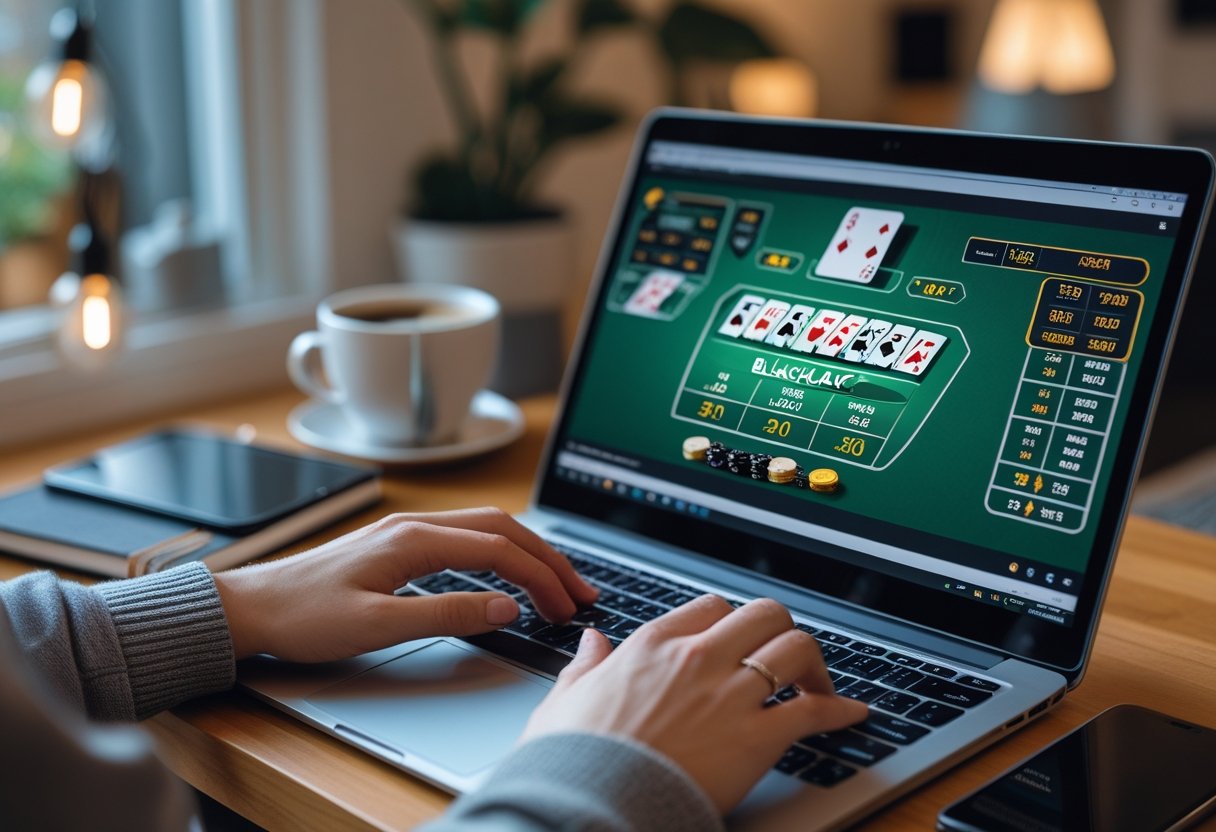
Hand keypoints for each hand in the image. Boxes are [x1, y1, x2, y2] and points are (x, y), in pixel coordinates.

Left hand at [213, 508, 597, 661]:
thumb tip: (505, 608)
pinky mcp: (399, 545)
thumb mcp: (376, 625)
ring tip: (558, 582)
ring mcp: (408, 532)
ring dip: (528, 552)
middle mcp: (416, 526)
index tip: (567, 607)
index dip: (541, 577)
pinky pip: (467, 537)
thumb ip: (445, 615)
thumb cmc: (303, 617)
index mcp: (415, 539)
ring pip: (487, 529)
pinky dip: (501, 552)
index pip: (500, 549)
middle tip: (581, 592)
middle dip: (548, 558)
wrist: (250, 607)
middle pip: (503, 528)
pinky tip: (509, 572)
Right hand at [520, 595, 867, 812]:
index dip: (730, 622)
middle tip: (784, 656)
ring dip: (814, 664)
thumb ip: (584, 667)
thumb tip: (592, 643)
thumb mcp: (563, 702)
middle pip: (764, 613)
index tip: (737, 641)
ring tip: (817, 684)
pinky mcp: (756, 737)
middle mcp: (697, 658)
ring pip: (796, 647)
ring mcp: (730, 694)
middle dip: (780, 630)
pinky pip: (814, 711)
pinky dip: (839, 711)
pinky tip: (851, 715)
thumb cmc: (573, 760)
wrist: (592, 804)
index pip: (710, 607)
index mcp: (652, 645)